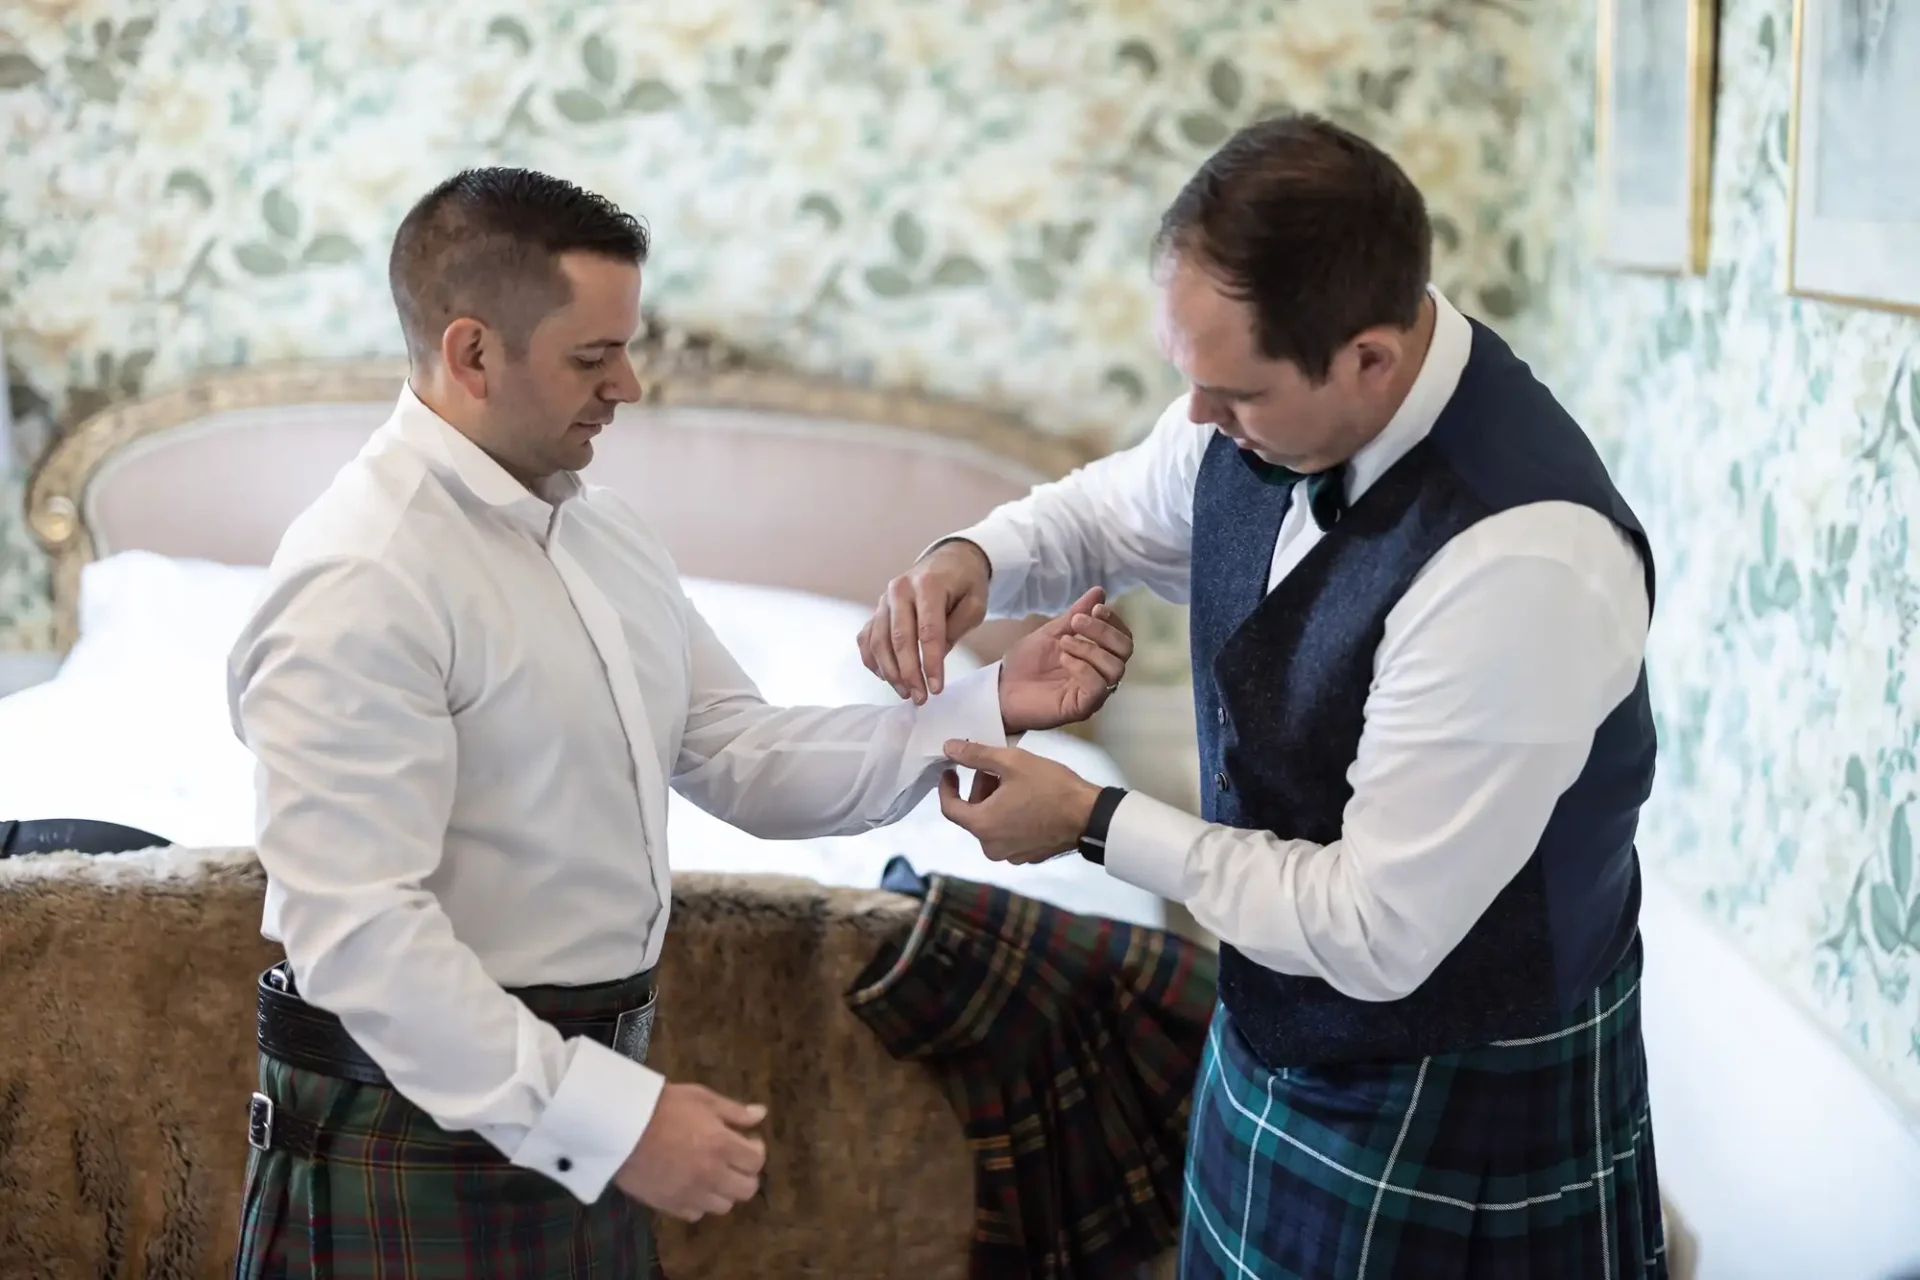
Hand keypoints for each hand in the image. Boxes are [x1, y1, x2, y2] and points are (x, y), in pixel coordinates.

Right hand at [614, 1082, 767, 1221]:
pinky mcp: (670, 1205)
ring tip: (712, 1174)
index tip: (747, 1141)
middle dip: (745, 1174)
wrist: (620, 1126)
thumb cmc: (663, 1106)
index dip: (756, 1151)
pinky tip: (691, 1186)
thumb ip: (734, 1111)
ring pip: (723, 1206)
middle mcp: (712, 1174)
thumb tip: (761, 1115)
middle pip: (747, 1189)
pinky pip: (696, 1214)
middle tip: (734, 1161)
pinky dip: (699, 1203)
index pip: (756, 1162)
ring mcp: (691, 1193)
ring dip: (723, 1191)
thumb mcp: (702, 1098)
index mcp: (723, 1145)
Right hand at [858, 540, 990, 704]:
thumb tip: (934, 658)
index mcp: (928, 585)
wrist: (949, 561)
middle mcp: (900, 589)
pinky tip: (886, 677)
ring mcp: (884, 599)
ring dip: (890, 672)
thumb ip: (956, 628)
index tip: (936, 688)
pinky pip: (867, 638)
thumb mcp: (975, 603)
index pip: (928, 631)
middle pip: (900, 639)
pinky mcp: (877, 609)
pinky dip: (873, 660)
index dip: (931, 663)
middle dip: (909, 673)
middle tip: (919, 697)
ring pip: (879, 641)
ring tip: (905, 692)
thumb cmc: (965, 584)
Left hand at [938, 739, 1102, 863]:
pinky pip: (1009, 834)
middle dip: (978, 789)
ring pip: (991, 824)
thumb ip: (975, 755)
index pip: (950, 808)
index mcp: (982, 825)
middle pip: (973, 815)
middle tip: (994, 769)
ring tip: (1012, 782)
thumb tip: (949, 747)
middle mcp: (991, 846)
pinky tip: (1026, 800)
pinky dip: (1009, 817)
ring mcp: (1011, 854)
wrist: (1089, 816)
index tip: (950, 771)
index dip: (947, 787)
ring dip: (994, 803)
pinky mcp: (1028, 856)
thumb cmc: (1050, 787)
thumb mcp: (1011, 762)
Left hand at [996, 587, 1132, 733]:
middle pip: (1125, 650)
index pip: (1123, 637)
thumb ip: (1076, 614)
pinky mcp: (1082, 707)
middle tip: (1076, 622)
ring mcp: (1094, 692)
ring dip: (1090, 649)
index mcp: (1098, 656)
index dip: (1114, 620)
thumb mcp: (1052, 632)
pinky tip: (1063, 659)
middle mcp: (1101, 674)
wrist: (1002, 688)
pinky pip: (1098, 686)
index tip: (1095, 608)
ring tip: (1063, 643)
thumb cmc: (1028, 662)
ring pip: (1115, 668)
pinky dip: (1083, 667)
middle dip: (1103, 631)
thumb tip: (1099, 592)